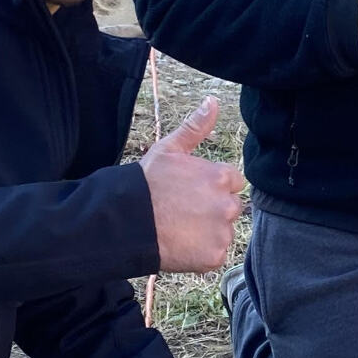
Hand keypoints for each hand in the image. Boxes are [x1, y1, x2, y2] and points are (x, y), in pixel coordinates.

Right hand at [139, 97, 245, 272]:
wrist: (125, 221)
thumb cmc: (145, 183)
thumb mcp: (168, 149)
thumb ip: (195, 127)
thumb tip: (212, 101)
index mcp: (220, 176)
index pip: (232, 182)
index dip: (212, 187)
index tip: (192, 192)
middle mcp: (226, 204)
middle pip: (231, 207)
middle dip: (214, 209)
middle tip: (184, 212)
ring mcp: (220, 232)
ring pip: (223, 231)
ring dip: (209, 232)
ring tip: (180, 229)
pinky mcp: (213, 257)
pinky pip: (214, 255)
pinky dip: (201, 254)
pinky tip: (181, 245)